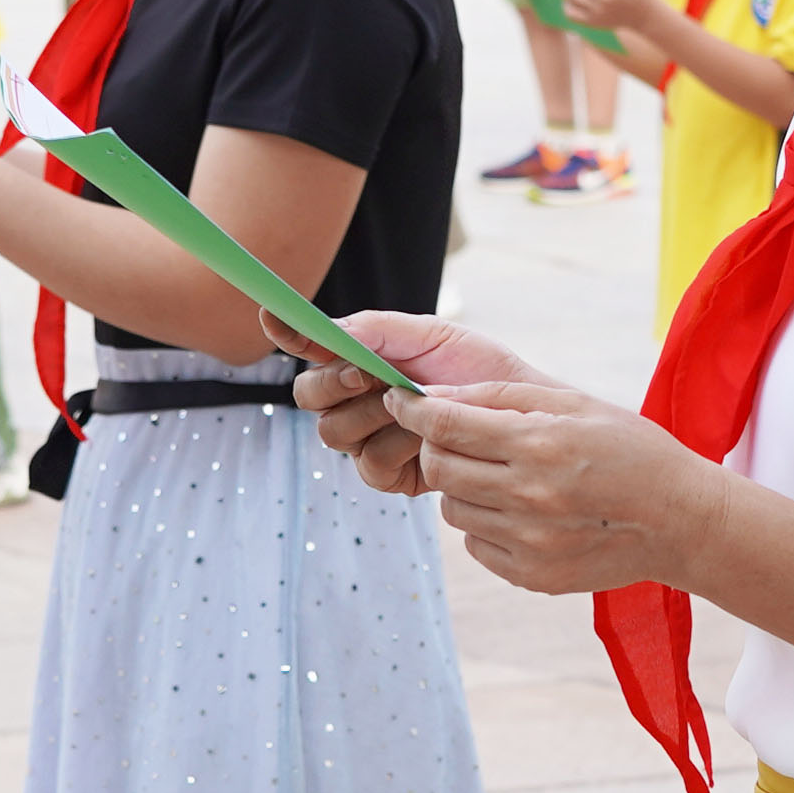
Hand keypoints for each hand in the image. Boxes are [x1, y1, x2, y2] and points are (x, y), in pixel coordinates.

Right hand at [303, 311, 562, 493]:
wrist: (522, 417)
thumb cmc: (479, 371)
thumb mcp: (434, 336)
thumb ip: (378, 330)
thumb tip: (331, 330)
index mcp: (359, 361)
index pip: (310, 349)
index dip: (288, 333)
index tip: (271, 316)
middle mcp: (353, 402)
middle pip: (307, 396)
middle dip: (334, 384)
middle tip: (368, 375)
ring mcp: (367, 440)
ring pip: (334, 433)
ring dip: (373, 415)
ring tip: (415, 405)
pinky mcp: (388, 476)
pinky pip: (370, 465)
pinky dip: (399, 447)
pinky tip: (427, 438)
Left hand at [393, 364, 715, 593]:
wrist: (680, 521)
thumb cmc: (629, 449)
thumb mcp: (574, 403)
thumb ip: (501, 397)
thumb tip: (433, 397)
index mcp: (541, 446)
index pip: (446, 425)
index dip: (412, 409)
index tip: (400, 400)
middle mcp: (530, 498)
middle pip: (438, 468)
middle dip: (434, 445)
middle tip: (453, 435)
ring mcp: (529, 544)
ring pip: (453, 507)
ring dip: (462, 484)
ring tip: (502, 474)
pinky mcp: (531, 576)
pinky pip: (475, 543)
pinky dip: (484, 522)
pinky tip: (521, 509)